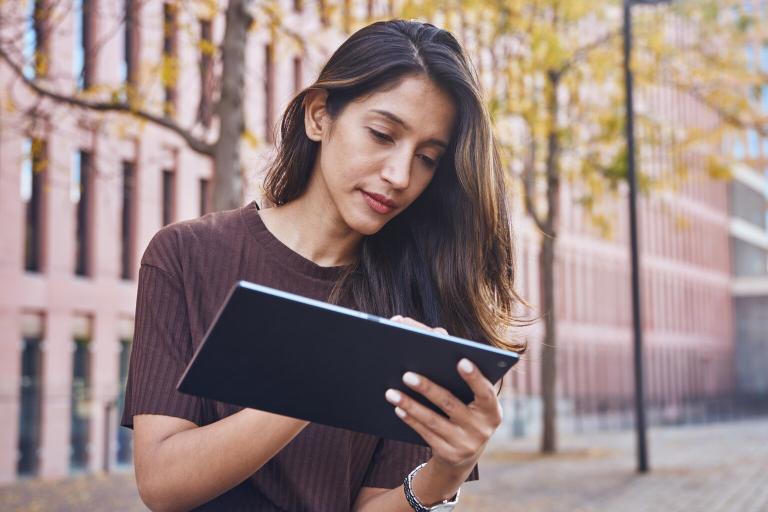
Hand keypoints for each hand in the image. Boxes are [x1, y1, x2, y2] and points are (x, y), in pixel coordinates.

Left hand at [385, 315, 502, 476]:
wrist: (466, 455)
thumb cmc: (467, 411)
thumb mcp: (473, 399)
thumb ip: (462, 373)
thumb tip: (438, 334)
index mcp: (493, 410)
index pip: (486, 392)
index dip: (475, 377)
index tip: (461, 360)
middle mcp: (482, 429)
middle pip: (451, 405)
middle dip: (427, 388)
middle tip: (406, 374)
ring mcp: (465, 444)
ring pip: (432, 421)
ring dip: (410, 404)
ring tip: (391, 391)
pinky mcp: (448, 454)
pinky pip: (425, 434)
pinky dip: (410, 419)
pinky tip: (397, 407)